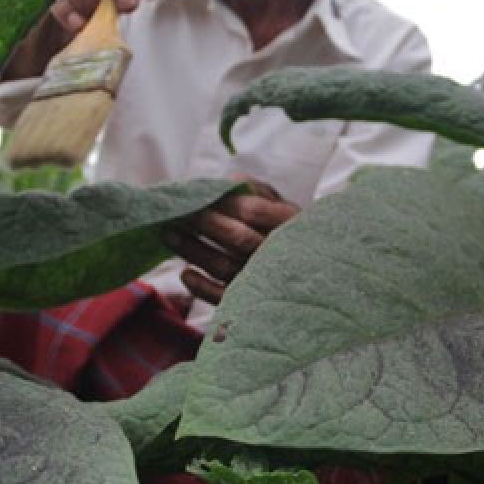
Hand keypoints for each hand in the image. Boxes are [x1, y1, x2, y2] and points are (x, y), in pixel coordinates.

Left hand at [163, 179, 299, 304]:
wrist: (313, 274)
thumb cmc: (289, 231)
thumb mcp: (281, 205)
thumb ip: (256, 189)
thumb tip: (226, 182)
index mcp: (290, 224)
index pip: (252, 211)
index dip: (222, 203)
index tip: (199, 196)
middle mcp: (279, 253)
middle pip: (238, 238)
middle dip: (205, 224)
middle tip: (179, 213)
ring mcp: (266, 280)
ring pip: (225, 266)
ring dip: (194, 251)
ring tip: (169, 235)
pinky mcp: (252, 301)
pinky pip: (223, 298)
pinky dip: (200, 287)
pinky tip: (185, 273)